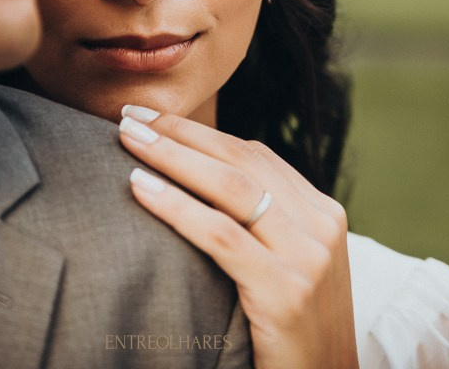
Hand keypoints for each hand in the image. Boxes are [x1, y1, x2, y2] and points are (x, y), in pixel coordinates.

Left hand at [119, 109, 358, 368]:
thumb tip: (195, 177)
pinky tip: (140, 188)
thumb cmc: (292, 332)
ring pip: (229, 188)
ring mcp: (307, 255)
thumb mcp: (289, 265)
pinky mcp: (287, 290)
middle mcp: (319, 223)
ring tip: (127, 141)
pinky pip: (221, 236)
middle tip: (129, 116)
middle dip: (180, 133)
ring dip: (171, 157)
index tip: (153, 117)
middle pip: (239, 160)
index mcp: (321, 211)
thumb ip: (262, 222)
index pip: (252, 154)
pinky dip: (176, 206)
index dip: (199, 132)